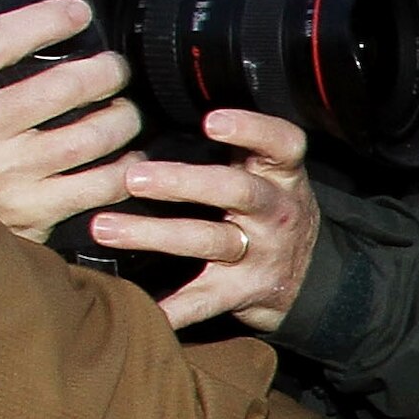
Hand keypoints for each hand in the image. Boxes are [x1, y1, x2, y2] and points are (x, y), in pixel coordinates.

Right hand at [0, 0, 145, 238]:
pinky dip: (125, 169)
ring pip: (92, 135)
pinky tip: (129, 159)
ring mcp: (7, 173)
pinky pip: (99, 185)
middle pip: (64, 86)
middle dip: (105, 71)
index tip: (78, 13)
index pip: (1, 38)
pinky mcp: (34, 211)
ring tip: (125, 111)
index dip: (48, 19)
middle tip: (115, 68)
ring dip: (122, 118)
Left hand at [83, 108, 324, 332]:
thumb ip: (235, 147)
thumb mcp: (267, 174)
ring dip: (154, 235)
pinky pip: (207, 300)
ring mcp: (262, 254)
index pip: (282, 144)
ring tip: (105, 228)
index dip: (252, 130)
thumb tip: (167, 108)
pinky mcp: (246, 291)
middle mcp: (275, 212)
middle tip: (134, 176)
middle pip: (236, 192)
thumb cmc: (269, 212)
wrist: (313, 279)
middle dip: (184, 183)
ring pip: (210, 241)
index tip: (211, 122)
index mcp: (280, 175)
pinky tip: (142, 310)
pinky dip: (174, 308)